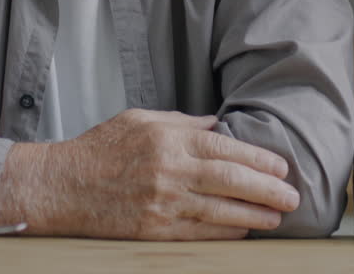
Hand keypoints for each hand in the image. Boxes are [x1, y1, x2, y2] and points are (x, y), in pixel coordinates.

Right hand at [0, 109, 299, 239]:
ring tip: (277, 217)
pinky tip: (244, 231)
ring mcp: (161, 203)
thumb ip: (182, 122)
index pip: (224, 148)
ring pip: (219, 211)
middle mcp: (168, 171)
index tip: (280, 167)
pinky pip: (198, 234)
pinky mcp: (153, 230)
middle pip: (229, 180)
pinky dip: (225, 233)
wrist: (61, 187)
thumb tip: (218, 125)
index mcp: (167, 139)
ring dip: (253, 215)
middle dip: (266, 189)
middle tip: (292, 196)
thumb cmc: (99, 150)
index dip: (258, 158)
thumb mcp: (140, 120)